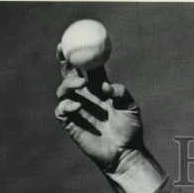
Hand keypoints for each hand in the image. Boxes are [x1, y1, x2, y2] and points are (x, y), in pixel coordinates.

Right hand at [54, 54, 142, 172]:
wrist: (126, 153)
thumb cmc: (130, 130)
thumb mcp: (131, 108)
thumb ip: (121, 93)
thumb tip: (104, 85)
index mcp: (98, 89)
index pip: (86, 67)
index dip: (81, 53)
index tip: (77, 39)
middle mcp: (86, 96)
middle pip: (69, 74)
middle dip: (64, 61)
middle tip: (64, 51)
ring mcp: (77, 109)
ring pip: (63, 89)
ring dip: (69, 83)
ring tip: (81, 83)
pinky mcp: (71, 123)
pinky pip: (62, 110)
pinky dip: (66, 105)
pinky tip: (76, 106)